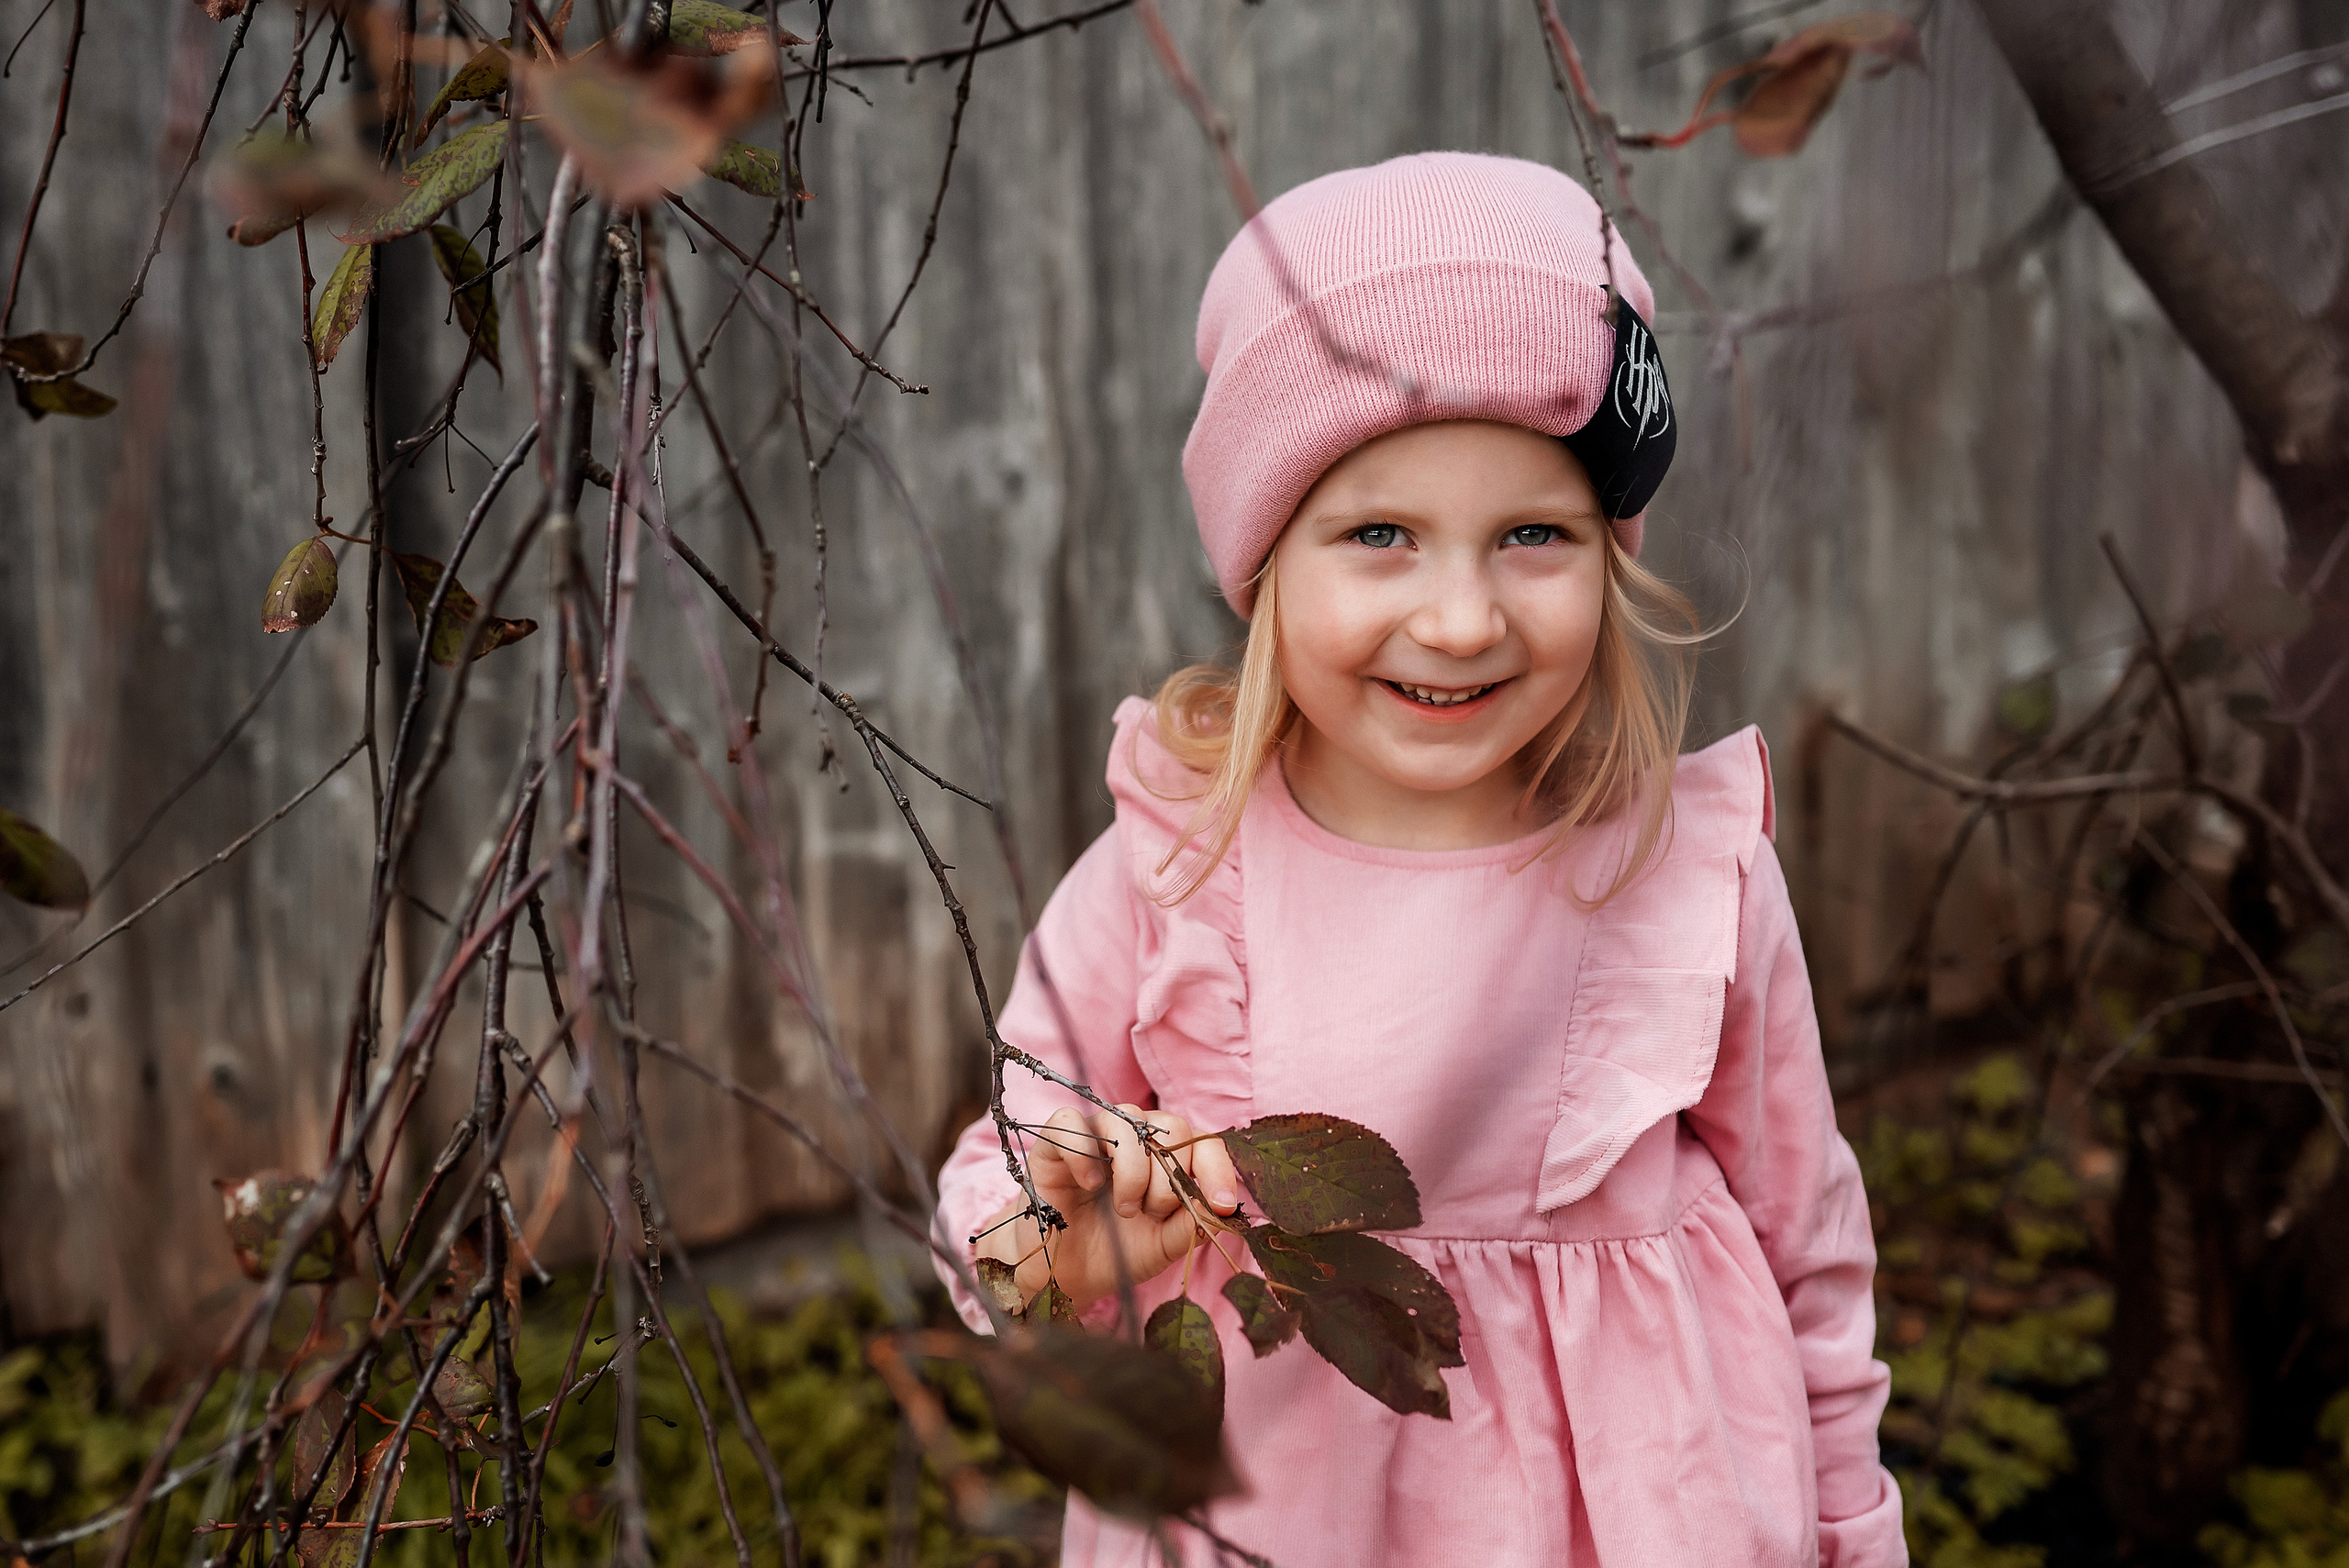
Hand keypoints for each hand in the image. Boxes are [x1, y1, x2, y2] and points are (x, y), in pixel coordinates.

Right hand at [974, 1103, 1243, 1311]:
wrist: (1063, 1274)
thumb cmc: (1115, 1252)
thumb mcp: (1163, 1244)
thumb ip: (1192, 1225)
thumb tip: (1224, 1211)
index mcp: (1167, 1158)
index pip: (1202, 1143)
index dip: (1218, 1169)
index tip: (1221, 1204)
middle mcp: (1135, 1138)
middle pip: (1171, 1126)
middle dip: (1168, 1178)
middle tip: (1151, 1214)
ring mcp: (1095, 1135)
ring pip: (1127, 1120)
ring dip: (1133, 1170)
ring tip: (1124, 1208)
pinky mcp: (1054, 1141)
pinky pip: (1071, 1122)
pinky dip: (1084, 1152)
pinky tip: (1090, 1185)